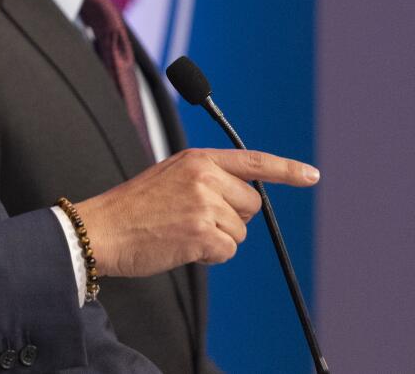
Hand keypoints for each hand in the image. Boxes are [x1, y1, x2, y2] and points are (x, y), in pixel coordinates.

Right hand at [74, 148, 319, 276]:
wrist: (102, 228)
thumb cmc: (133, 208)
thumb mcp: (170, 176)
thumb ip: (206, 178)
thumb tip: (245, 199)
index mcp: (197, 159)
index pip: (252, 161)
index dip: (287, 169)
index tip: (311, 175)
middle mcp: (204, 177)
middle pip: (252, 203)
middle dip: (233, 217)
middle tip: (195, 218)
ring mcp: (204, 204)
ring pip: (240, 232)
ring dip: (217, 239)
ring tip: (180, 231)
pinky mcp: (202, 233)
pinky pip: (228, 251)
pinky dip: (210, 255)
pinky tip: (181, 246)